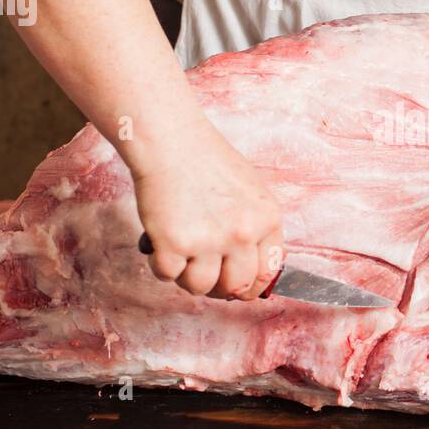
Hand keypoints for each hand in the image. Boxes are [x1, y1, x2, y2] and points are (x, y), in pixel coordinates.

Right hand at [131, 123, 283, 299]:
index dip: (249, 286)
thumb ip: (256, 229)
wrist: (172, 140)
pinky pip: (167, 275)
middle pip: (236, 288)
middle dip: (218, 286)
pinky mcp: (174, 244)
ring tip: (181, 250)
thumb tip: (250, 269)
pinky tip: (162, 242)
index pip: (267, 273)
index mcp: (267, 220)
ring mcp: (209, 241)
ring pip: (200, 287)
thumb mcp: (250, 193)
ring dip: (186, 275)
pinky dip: (161, 264)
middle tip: (203, 270)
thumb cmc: (207, 161)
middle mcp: (243, 234)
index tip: (236, 286)